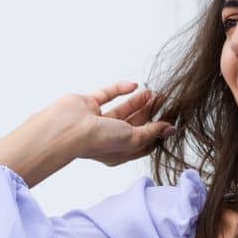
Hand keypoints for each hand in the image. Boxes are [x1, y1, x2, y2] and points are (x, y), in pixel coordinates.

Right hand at [46, 80, 177, 166]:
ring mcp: (97, 120)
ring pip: (122, 109)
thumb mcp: (133, 138)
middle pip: (134, 123)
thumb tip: (170, 130)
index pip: (143, 142)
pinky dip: (120, 89)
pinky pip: (107, 95)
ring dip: (138, 101)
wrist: (67, 128)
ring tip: (153, 92)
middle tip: (163, 100)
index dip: (156, 131)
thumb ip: (152, 132)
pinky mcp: (88, 104)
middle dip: (149, 112)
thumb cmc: (97, 140)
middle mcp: (108, 137)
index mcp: (119, 152)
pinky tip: (134, 85)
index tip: (170, 120)